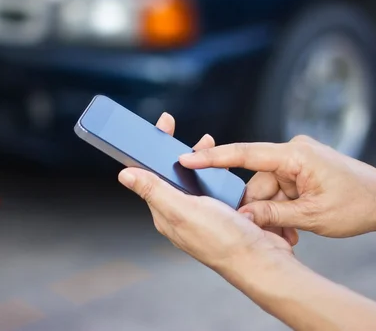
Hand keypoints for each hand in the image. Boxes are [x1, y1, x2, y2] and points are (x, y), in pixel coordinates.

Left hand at [117, 113, 292, 270]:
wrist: (264, 261)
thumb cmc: (224, 242)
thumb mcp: (183, 211)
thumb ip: (154, 191)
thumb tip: (125, 175)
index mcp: (166, 212)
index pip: (151, 175)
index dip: (151, 150)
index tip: (160, 127)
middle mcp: (182, 213)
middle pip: (173, 174)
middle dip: (178, 151)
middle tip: (187, 134)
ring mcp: (203, 212)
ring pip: (197, 178)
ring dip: (202, 160)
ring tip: (210, 146)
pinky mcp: (223, 212)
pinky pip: (217, 186)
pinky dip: (220, 173)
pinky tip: (226, 169)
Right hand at [179, 134, 375, 237]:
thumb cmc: (358, 203)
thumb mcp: (312, 215)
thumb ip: (273, 214)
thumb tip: (242, 217)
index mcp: (295, 155)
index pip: (245, 153)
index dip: (213, 158)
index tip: (187, 158)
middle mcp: (292, 152)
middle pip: (257, 181)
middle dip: (259, 208)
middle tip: (271, 233)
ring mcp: (296, 160)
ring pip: (267, 189)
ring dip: (273, 212)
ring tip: (290, 234)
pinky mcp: (300, 169)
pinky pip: (279, 188)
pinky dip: (282, 208)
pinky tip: (293, 225)